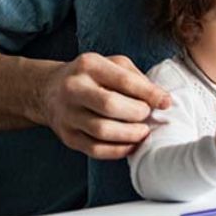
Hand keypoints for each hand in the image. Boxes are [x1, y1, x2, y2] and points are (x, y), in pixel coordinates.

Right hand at [37, 53, 171, 159]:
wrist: (50, 90)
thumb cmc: (92, 76)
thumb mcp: (113, 64)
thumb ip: (137, 79)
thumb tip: (162, 99)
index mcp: (89, 65)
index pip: (124, 81)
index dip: (149, 94)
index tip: (165, 103)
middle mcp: (73, 88)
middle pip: (110, 106)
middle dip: (137, 113)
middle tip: (147, 115)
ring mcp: (67, 114)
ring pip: (102, 131)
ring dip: (130, 134)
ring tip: (142, 131)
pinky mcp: (67, 136)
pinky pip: (95, 149)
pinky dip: (118, 150)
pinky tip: (130, 144)